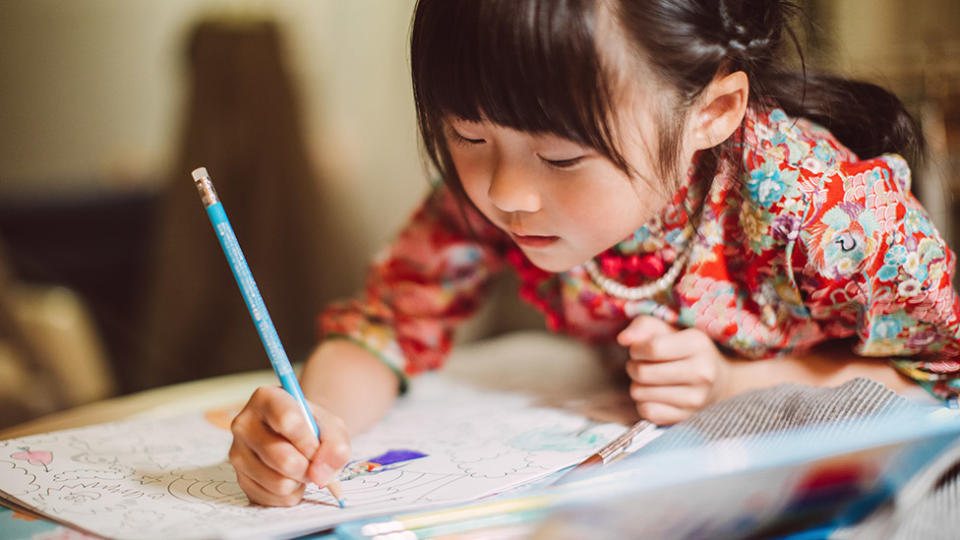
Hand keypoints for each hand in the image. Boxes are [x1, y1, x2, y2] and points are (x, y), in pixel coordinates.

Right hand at [229, 386, 350, 506]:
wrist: (298, 437)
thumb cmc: (312, 426)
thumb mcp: (332, 426)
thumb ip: (335, 445)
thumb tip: (321, 475)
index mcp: (266, 398)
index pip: (288, 421)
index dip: (310, 442)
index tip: (317, 447)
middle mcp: (244, 424)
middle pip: (283, 458)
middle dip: (309, 467)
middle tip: (314, 461)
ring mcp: (237, 453)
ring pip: (279, 482)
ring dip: (300, 481)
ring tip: (301, 467)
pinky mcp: (240, 479)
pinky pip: (272, 498)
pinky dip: (290, 494)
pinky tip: (290, 478)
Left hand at [617, 316, 731, 424]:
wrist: (717, 380)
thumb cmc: (684, 349)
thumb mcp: (667, 328)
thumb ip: (643, 326)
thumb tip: (623, 338)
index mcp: (698, 344)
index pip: (652, 348)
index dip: (636, 349)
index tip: (638, 350)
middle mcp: (702, 372)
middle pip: (642, 372)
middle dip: (633, 366)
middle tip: (641, 364)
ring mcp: (696, 398)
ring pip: (640, 393)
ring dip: (637, 385)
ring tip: (649, 379)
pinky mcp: (687, 417)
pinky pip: (647, 411)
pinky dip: (643, 403)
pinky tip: (655, 395)